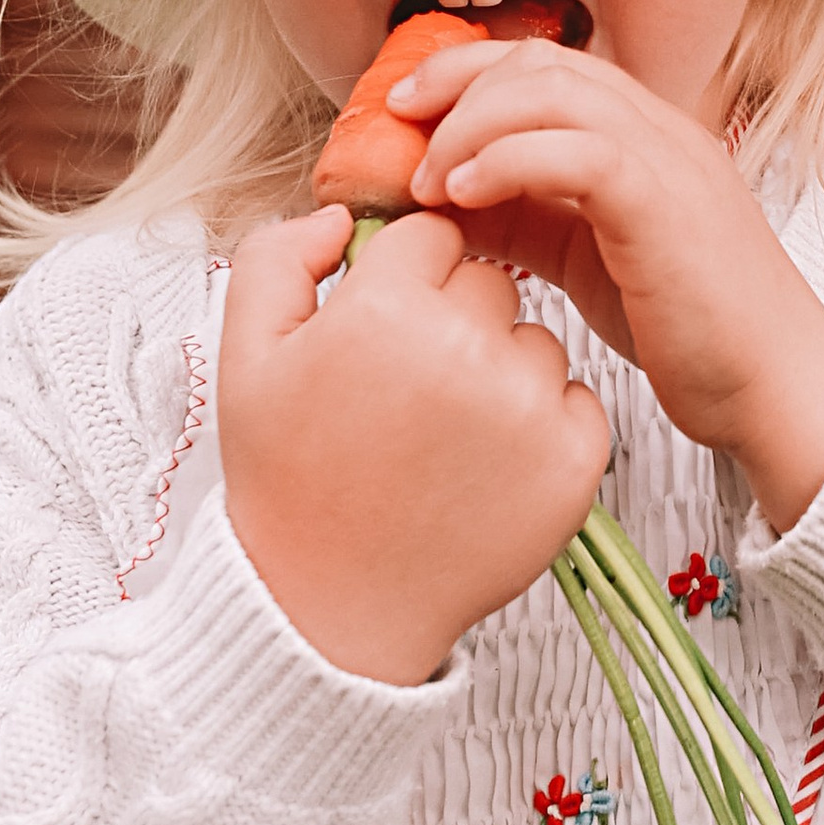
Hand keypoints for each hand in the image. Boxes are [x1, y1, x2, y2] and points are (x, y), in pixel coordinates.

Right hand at [219, 205, 612, 683]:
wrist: (331, 610)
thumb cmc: (288, 481)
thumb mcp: (246, 356)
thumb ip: (279, 257)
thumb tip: (346, 213)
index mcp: (387, 311)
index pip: (432, 234)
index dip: (404, 279)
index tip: (381, 331)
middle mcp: (467, 350)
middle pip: (489, 281)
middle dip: (454, 318)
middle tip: (406, 392)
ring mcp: (530, 409)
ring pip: (534, 340)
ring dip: (500, 371)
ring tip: (441, 438)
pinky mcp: (577, 461)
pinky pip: (576, 400)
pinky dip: (542, 425)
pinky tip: (484, 467)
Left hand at [391, 36, 823, 534]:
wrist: (780, 390)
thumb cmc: (694, 335)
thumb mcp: (590, 259)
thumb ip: (531, 217)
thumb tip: (447, 198)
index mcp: (647, 138)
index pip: (546, 65)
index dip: (465, 75)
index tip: (405, 113)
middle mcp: (663, 132)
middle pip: (541, 62)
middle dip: (453, 85)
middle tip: (396, 130)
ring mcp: (670, 163)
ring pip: (554, 91)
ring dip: (469, 125)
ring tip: (428, 181)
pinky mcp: (666, 207)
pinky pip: (575, 152)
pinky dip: (505, 161)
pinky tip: (464, 196)